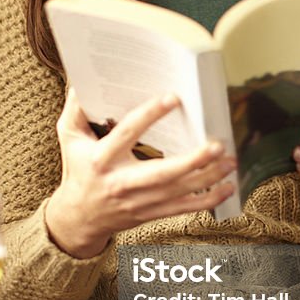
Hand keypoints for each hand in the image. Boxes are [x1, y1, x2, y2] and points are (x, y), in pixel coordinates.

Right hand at [45, 89, 236, 257]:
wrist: (79, 218)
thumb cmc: (78, 170)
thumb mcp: (69, 138)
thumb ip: (76, 109)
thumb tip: (82, 82)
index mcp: (102, 159)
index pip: (127, 134)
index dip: (149, 116)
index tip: (173, 98)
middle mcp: (122, 183)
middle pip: (161, 173)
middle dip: (192, 161)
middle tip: (217, 144)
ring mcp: (139, 201)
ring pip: (179, 191)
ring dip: (208, 177)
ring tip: (230, 160)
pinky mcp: (152, 213)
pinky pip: (185, 208)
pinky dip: (209, 200)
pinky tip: (228, 187)